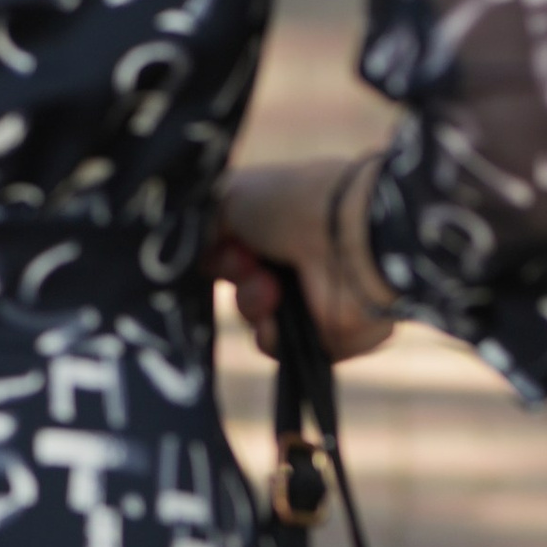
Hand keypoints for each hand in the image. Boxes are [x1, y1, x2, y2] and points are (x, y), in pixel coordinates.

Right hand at [213, 157, 397, 359]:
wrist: (345, 232)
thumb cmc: (290, 201)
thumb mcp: (230, 195)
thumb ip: (204, 226)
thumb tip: (201, 253)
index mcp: (283, 227)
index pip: (233, 255)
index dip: (221, 255)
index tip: (226, 245)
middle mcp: (299, 264)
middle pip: (242, 291)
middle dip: (237, 280)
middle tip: (249, 265)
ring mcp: (316, 302)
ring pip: (257, 323)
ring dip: (252, 305)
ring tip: (272, 289)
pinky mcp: (331, 336)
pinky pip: (282, 351)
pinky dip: (272, 336)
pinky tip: (280, 318)